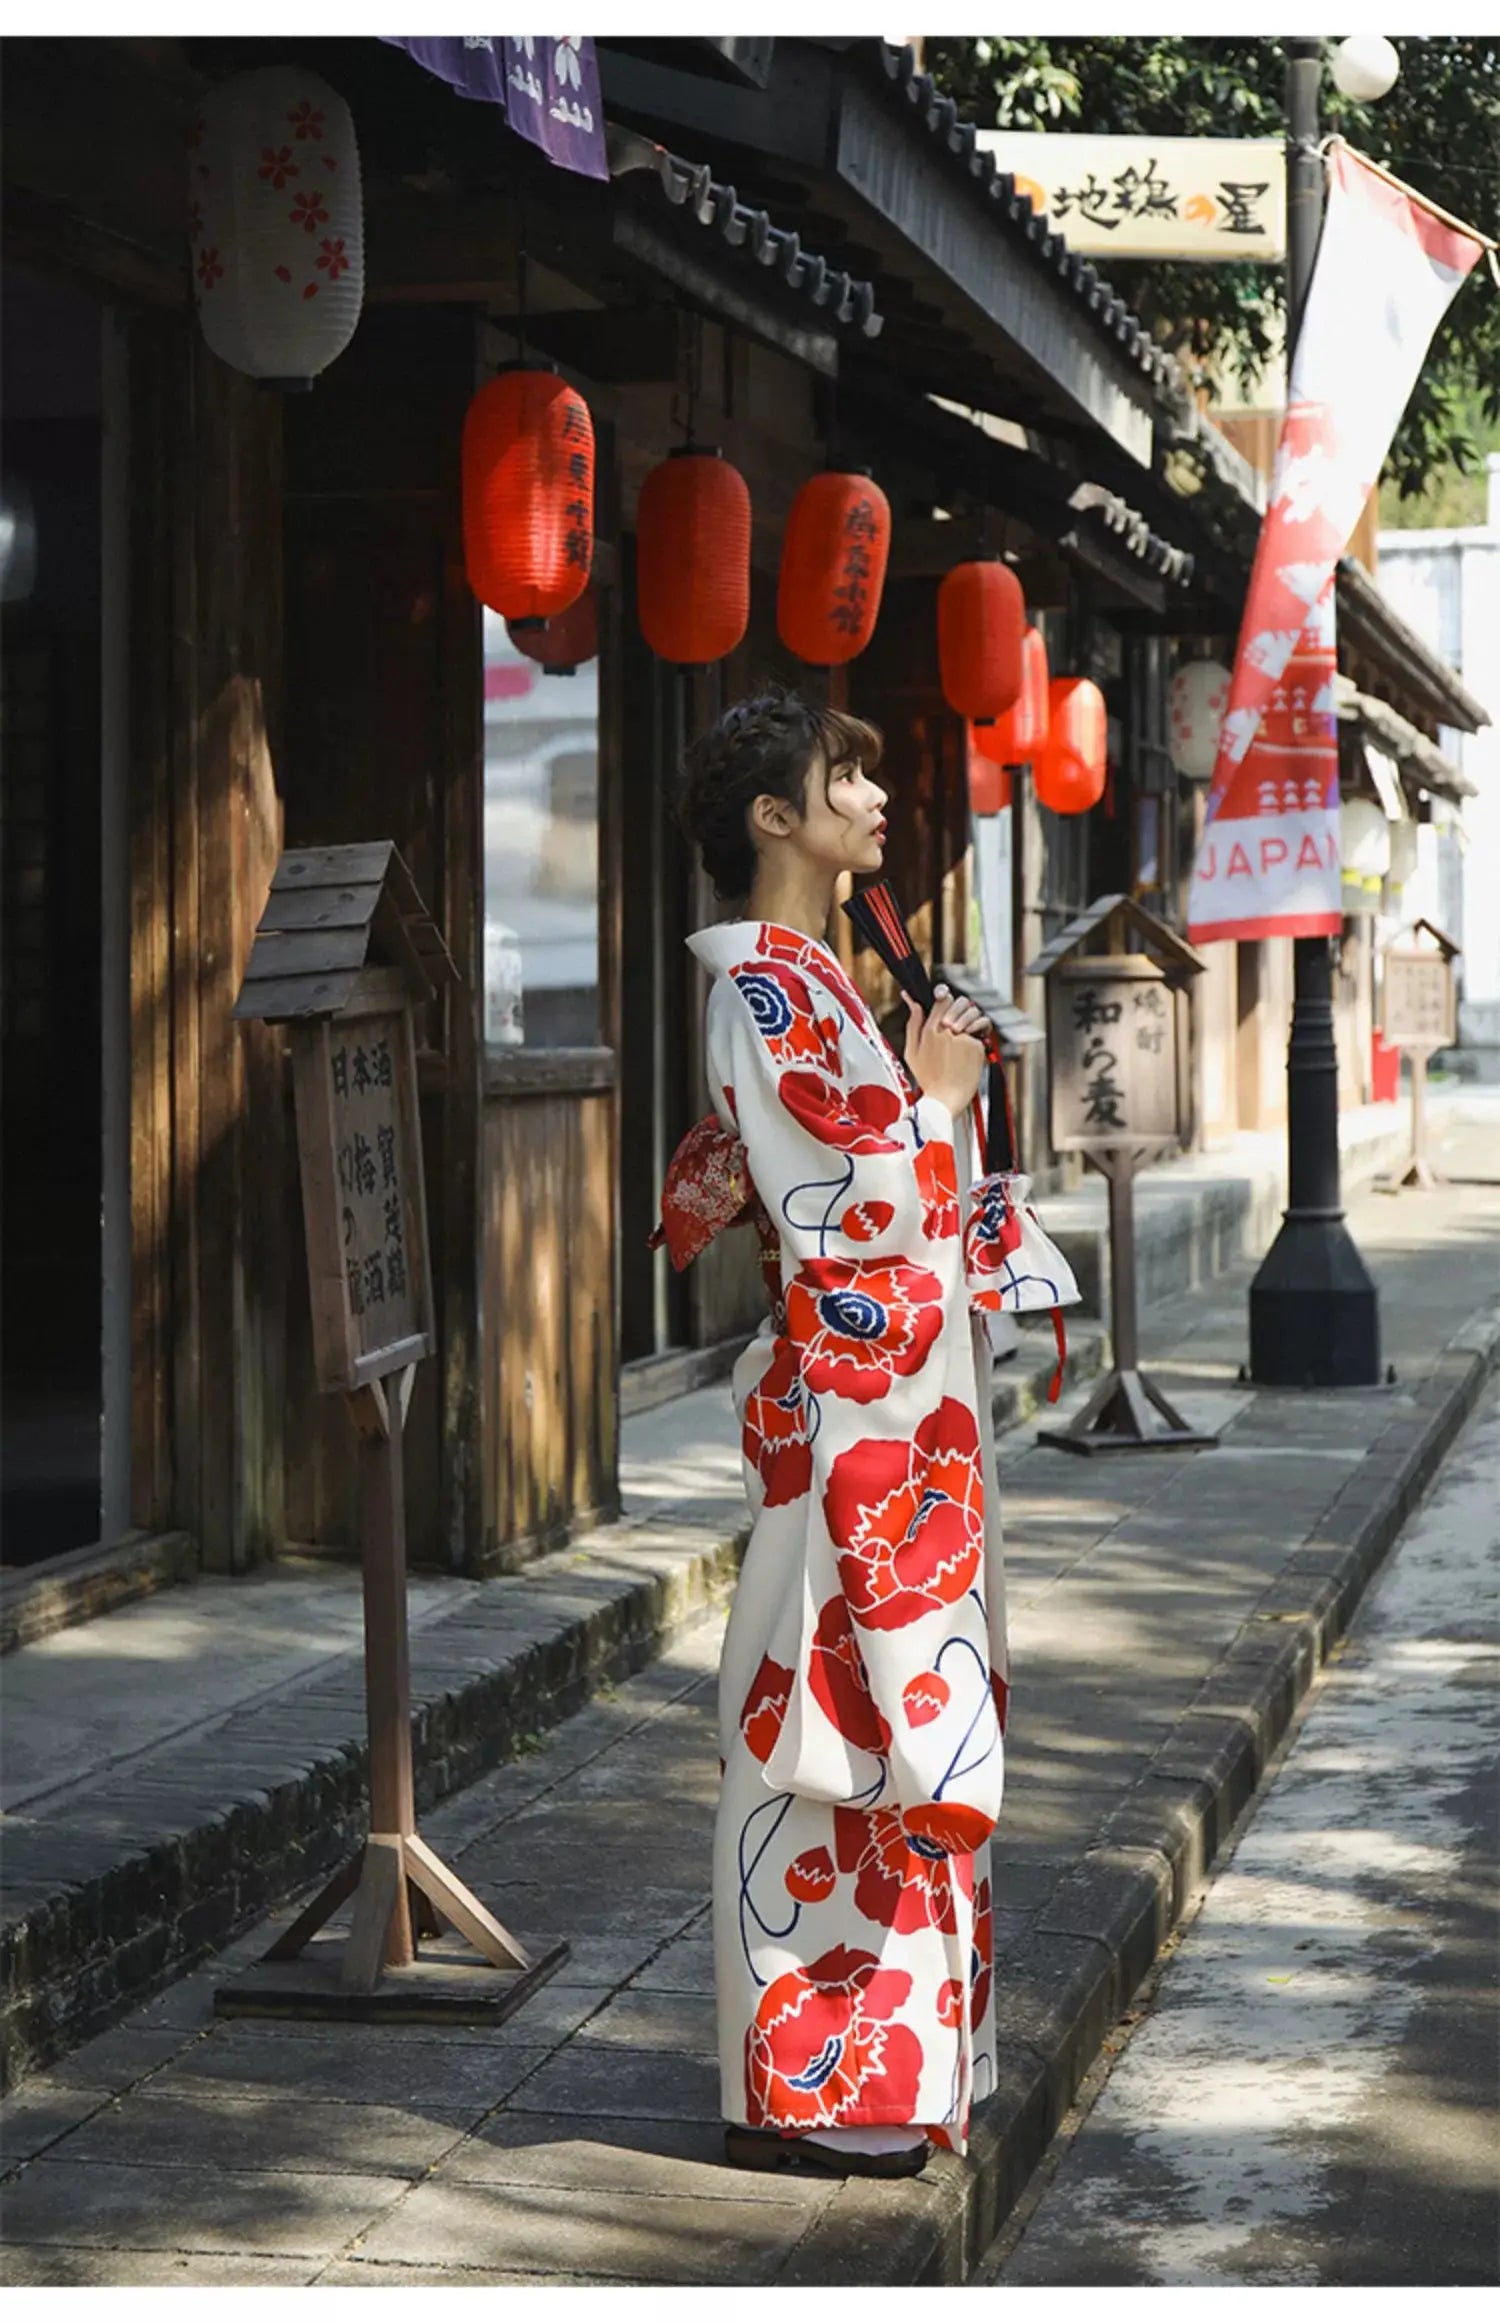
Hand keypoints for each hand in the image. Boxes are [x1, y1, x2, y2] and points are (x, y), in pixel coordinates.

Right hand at [902, 985, 987, 1116]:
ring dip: (971, 1019)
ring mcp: (963, 1039)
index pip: (942, 1000)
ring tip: (965, 1034)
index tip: (944, 997)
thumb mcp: (912, 1052)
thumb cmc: (928, 1079)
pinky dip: (977, 1039)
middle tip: (958, 1020)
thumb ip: (913, 1025)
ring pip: (973, 1014)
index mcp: (929, 1031)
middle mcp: (947, 1031)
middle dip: (960, 1007)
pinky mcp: (976, 1047)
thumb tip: (913, 1003)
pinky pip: (980, 1034)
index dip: (944, 996)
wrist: (945, 1099)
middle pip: (959, 1002)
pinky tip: (970, 1051)